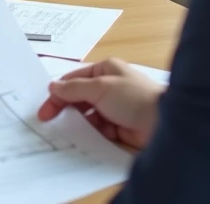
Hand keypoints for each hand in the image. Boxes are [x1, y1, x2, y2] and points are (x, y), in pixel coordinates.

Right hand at [38, 58, 164, 149]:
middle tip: (49, 122)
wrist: (164, 124)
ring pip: (88, 116)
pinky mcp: (119, 127)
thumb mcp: (100, 88)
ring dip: (79, 123)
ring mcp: (114, 108)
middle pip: (79, 98)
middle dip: (67, 109)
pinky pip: (98, 130)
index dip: (58, 93)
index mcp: (106, 70)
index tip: (45, 109)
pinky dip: (91, 134)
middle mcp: (109, 87)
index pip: (75, 79)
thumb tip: (53, 86)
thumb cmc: (134, 98)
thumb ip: (74, 88)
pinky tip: (85, 139)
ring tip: (67, 132)